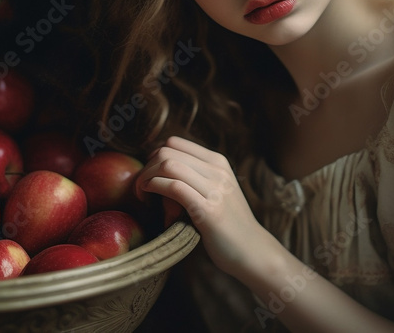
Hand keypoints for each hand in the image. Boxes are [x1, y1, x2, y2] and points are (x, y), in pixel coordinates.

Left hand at [135, 136, 275, 278]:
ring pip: (168, 165)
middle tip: (141, 187)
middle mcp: (218, 171)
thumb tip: (163, 167)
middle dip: (146, 167)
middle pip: (167, 152)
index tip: (149, 175)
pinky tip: (148, 198)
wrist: (251, 250)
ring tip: (142, 194)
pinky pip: (174, 187)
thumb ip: (198, 176)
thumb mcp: (218, 190)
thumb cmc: (228, 224)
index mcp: (218, 162)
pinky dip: (154, 188)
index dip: (154, 156)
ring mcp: (215, 189)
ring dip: (146, 178)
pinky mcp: (209, 210)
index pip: (175, 143)